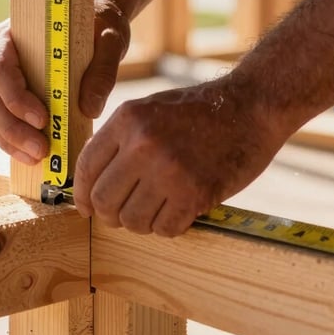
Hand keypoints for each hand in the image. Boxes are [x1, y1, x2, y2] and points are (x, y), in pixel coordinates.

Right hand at [0, 0, 130, 163]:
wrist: (93, 18)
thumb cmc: (97, 22)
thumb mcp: (108, 38)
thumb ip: (102, 69)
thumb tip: (90, 109)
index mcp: (11, 35)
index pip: (0, 69)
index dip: (16, 97)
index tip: (43, 118)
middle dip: (13, 128)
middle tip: (41, 149)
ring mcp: (3, 79)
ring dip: (12, 140)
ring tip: (39, 157)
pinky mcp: (12, 97)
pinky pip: (3, 123)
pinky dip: (15, 142)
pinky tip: (33, 156)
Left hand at [73, 76, 282, 236]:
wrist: (251, 106)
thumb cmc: (200, 111)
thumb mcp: (149, 110)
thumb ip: (119, 140)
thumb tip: (90, 178)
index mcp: (127, 119)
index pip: (86, 167)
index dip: (82, 195)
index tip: (86, 207)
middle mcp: (143, 144)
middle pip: (104, 200)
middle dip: (110, 215)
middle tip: (123, 215)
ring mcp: (169, 170)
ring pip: (132, 220)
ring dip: (141, 223)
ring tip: (155, 210)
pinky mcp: (195, 192)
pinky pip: (164, 228)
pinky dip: (168, 226)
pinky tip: (178, 211)